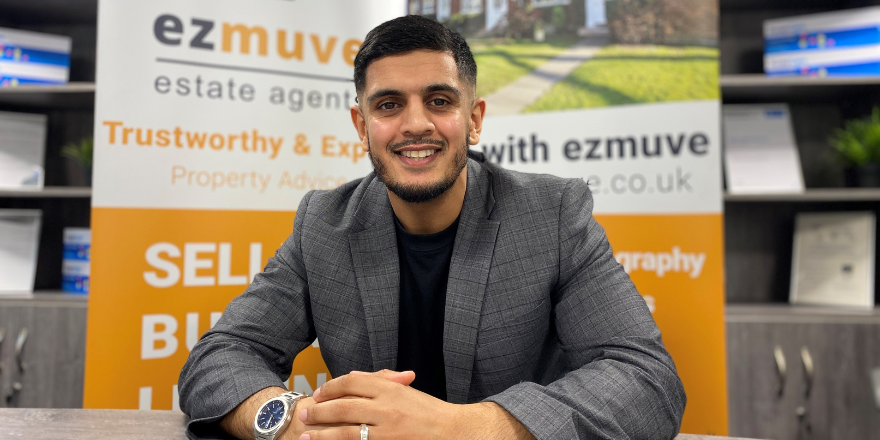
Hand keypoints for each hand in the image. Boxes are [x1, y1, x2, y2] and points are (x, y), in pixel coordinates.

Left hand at [298, 370, 454, 439]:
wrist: (453, 432)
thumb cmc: (429, 412)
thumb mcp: (405, 391)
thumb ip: (380, 382)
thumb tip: (353, 378)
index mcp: (389, 388)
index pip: (351, 383)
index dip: (330, 388)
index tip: (318, 394)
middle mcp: (386, 407)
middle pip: (343, 406)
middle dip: (319, 411)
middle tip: (303, 414)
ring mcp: (386, 429)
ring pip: (345, 431)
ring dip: (322, 433)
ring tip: (306, 435)